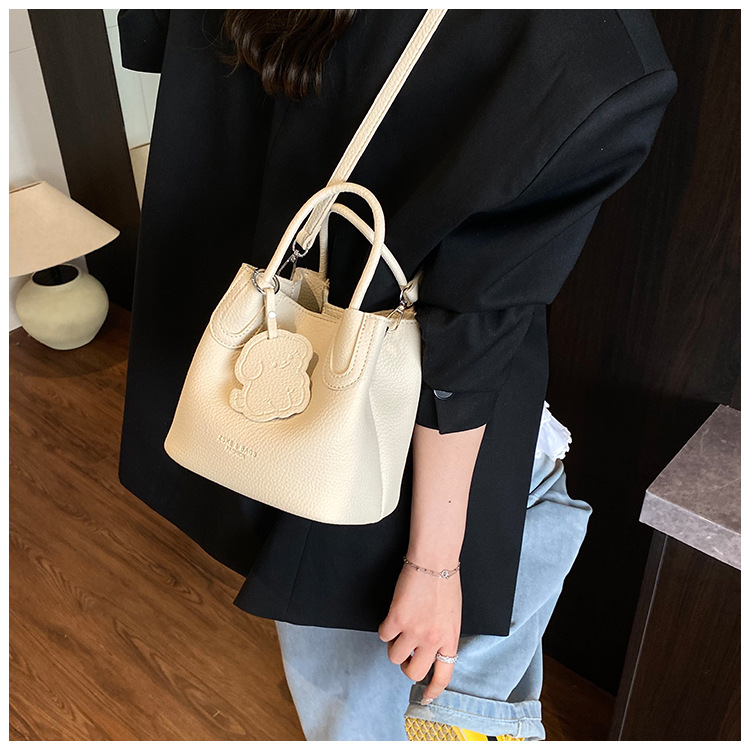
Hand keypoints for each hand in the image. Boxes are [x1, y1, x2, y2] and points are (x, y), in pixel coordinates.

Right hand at [378, 563, 461, 702]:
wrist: (434, 560)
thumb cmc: (445, 582)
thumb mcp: (452, 616)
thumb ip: (442, 635)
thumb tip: (430, 649)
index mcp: (450, 639)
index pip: (443, 675)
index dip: (433, 690)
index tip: (427, 697)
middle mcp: (433, 640)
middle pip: (414, 671)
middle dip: (407, 666)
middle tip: (406, 653)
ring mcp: (414, 631)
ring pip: (395, 656)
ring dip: (394, 646)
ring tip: (399, 629)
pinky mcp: (397, 619)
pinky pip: (384, 635)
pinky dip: (385, 628)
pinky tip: (393, 616)